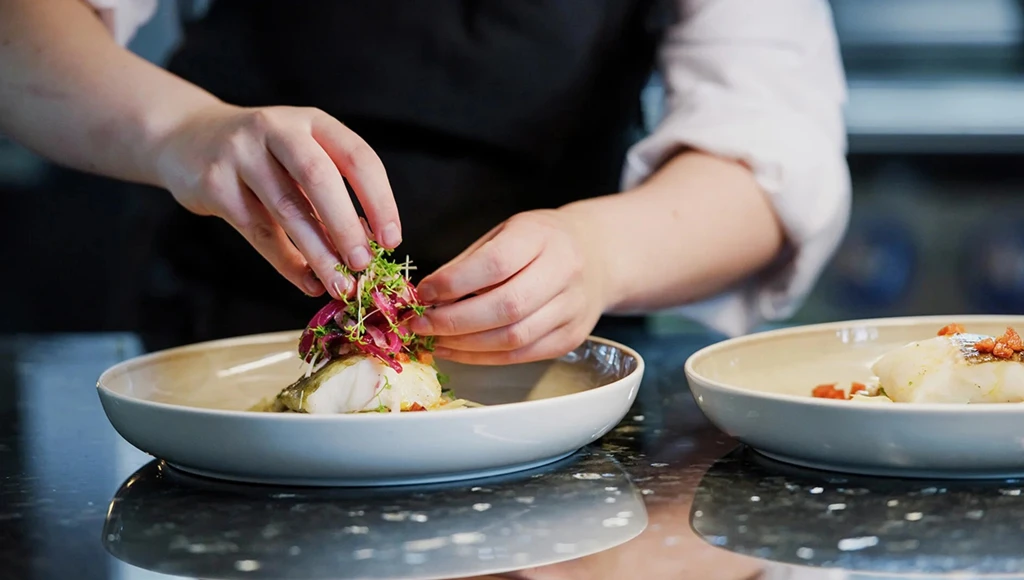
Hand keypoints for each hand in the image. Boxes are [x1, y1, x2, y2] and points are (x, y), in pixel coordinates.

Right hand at [152, 103, 399, 297]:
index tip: (391, 239)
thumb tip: (366, 245)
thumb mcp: (298, 156)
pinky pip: (258, 231)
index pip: (357, 156)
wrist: (186, 138)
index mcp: (311, 121)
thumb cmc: (261, 156)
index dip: (379, 200)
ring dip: (318, 253)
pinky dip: (287, 263)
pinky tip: (307, 282)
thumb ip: (329, 192)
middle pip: (318, 178)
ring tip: (341, 284)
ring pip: (287, 209)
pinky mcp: (214, 183)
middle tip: (364, 264)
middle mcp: (277, 129)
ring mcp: (241, 153)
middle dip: (346, 226)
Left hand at [410, 209, 609, 364]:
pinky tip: (460, 351)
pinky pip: (522, 355)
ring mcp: (571, 308)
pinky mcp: (570, 337)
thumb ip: (469, 263)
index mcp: (542, 236)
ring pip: (514, 337)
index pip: (496, 263)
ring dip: (466, 345)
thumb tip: (426, 295)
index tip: (424, 291)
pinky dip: (485, 357)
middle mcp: (563, 272)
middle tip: (420, 324)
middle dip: (455, 321)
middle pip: (506, 307)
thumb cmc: (540, 242)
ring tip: (435, 340)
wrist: (598, 256)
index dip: (455, 282)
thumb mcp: (505, 233)